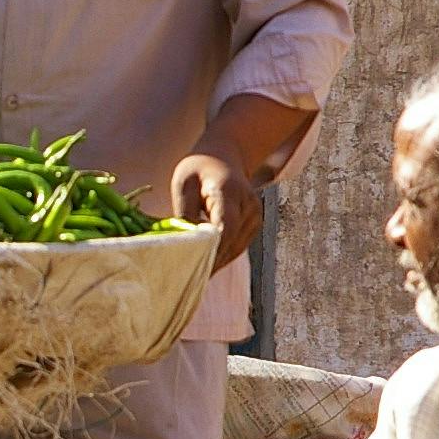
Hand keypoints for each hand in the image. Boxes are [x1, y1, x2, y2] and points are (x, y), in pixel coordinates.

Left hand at [173, 148, 261, 272]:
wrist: (225, 156)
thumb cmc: (198, 168)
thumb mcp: (183, 183)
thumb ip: (185, 212)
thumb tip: (185, 243)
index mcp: (229, 191)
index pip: (225, 228)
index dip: (211, 252)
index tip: (194, 270)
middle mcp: (249, 205)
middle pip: (230, 243)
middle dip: (209, 263)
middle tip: (186, 282)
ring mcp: (255, 216)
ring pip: (234, 249)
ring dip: (215, 263)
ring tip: (192, 278)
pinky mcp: (254, 225)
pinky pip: (236, 247)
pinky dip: (221, 257)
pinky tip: (204, 267)